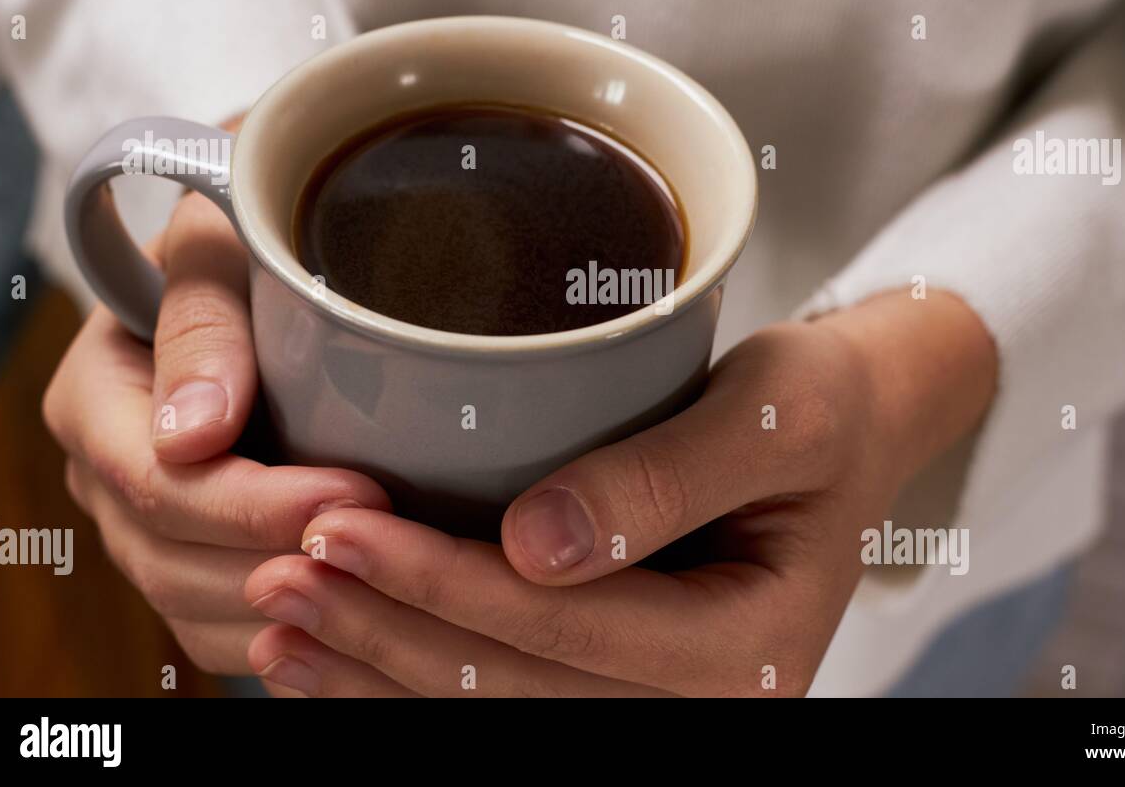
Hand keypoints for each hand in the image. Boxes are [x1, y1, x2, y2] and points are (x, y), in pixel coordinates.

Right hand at [43, 191, 391, 677]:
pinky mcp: (192, 554)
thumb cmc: (242, 240)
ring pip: (196, 606)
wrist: (258, 266)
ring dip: (289, 609)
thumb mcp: (217, 241)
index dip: (257, 502)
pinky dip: (286, 635)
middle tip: (387, 545)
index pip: (159, 480)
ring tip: (382, 587)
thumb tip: (193, 434)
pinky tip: (355, 619)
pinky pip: (222, 627)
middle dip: (282, 559)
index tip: (358, 490)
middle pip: (172, 558)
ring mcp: (144, 523)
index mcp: (96, 398)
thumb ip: (202, 317)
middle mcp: (107, 472)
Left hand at [245, 291, 995, 696]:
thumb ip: (664, 480)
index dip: (440, 587)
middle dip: (385, 638)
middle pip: (515, 692)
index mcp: (747, 650)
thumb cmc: (817, 407)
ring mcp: (664, 707)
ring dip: (379, 677)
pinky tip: (338, 656)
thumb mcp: (774, 416)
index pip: (566, 629)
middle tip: (279, 574)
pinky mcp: (629, 687)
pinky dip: (414, 685)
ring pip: (499, 717)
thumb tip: (537, 546)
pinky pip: (512, 705)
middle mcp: (706, 705)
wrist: (846, 435)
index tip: (334, 528)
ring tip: (278, 625)